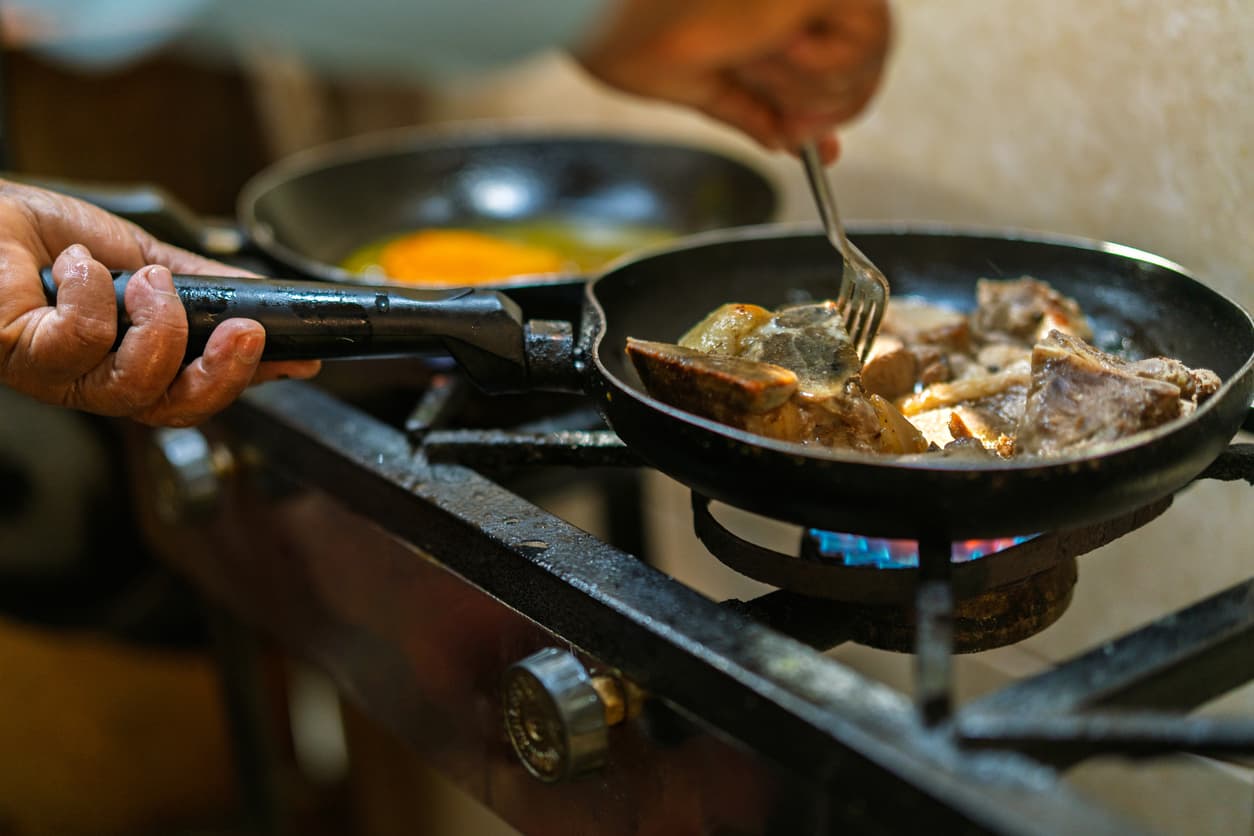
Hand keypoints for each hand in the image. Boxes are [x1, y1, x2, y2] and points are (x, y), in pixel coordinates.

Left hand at [0, 180, 319, 426]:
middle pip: (175, 412)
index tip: (298, 358)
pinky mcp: (23, 357)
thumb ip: (195, 283)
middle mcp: (94, 381)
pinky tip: (79, 265)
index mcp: (126, 361)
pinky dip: (94, 294)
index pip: (197, 389)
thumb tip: (258, 299)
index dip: (248, 380)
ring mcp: (57, 376)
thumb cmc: (35, 235)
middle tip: (245, 331)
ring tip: (147, 280)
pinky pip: (84, 342)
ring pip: (136, 387)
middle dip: (221, 374)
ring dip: (159, 326)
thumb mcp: (139, 254)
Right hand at [575, 0, 891, 161]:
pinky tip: (783, 48)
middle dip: (824, 111)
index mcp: (763, 11)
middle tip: (788, 128)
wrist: (611, 13)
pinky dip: (828, 69)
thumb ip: (751, 111)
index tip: (822, 151)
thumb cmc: (626, 28)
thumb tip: (785, 142)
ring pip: (871, 54)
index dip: (830, 109)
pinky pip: (870, 38)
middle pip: (861, 61)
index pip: (828, 59)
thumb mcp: (700, 84)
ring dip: (816, 89)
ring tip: (761, 66)